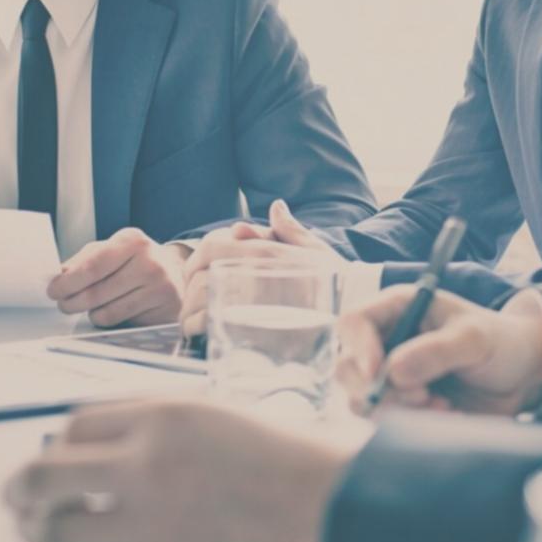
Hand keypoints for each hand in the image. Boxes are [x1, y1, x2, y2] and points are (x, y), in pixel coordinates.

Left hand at [4, 398, 350, 541]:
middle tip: (14, 494)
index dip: (59, 442)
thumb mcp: (221, 416)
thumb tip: (105, 444)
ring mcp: (145, 518)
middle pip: (48, 472)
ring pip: (56, 528)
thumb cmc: (291, 462)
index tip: (56, 453)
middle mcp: (143, 461)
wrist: (333, 513)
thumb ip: (161, 426)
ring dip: (37, 529)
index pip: (77, 424)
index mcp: (164, 414)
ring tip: (33, 530)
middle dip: (22, 486)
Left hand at [46, 228, 184, 327]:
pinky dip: (110, 321)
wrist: (175, 272)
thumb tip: (59, 276)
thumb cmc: (135, 261)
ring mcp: (161, 288)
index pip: (93, 266)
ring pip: (107, 313)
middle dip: (71, 302)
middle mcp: (150, 263)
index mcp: (133, 241)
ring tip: (92, 306)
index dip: (68, 282)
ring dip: (91, 313)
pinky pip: (122, 323)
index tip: (53, 290)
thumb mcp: (112, 250)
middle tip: (64, 304)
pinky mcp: (165, 311)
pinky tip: (114, 310)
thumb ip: (84, 260)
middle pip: (96, 293)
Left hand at [180, 199, 345, 335]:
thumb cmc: (334, 280)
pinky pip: (206, 324)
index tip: (196, 277)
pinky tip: (203, 335)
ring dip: (190, 311)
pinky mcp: (248, 327)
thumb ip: (290, 229)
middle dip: (189, 290)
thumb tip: (276, 206)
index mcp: (262, 249)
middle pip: (197, 274)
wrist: (352, 312)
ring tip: (195, 323)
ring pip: (198, 299)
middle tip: (194, 304)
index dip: (195, 262)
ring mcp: (248, 297)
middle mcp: (251, 269)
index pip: (208, 247)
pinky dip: (198, 329)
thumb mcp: (314, 248)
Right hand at [336, 287, 541, 416]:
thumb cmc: (499, 342)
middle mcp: (385, 341)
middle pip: (347, 368)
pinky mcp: (400, 406)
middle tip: (423, 395)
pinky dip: (413, 424)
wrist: (521, 376)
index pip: (354, 321)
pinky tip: (446, 414)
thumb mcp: (475, 338)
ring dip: (400, 410)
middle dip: (381, 389)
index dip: (359, 347)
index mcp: (398, 309)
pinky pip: (386, 422)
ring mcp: (389, 376)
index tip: (380, 372)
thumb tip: (392, 371)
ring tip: (442, 404)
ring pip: (361, 400)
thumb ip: (437, 351)